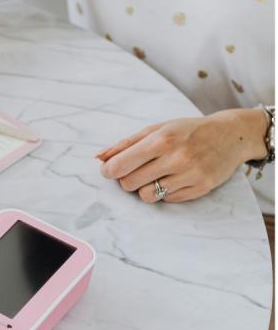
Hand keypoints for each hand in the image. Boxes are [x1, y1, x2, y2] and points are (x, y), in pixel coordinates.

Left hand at [97, 109, 269, 202]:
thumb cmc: (187, 131)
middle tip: (137, 170)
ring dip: (145, 187)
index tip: (109, 171)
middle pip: (130, 184)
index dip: (109, 171)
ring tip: (156, 175)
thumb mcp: (157, 129)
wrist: (230, 135)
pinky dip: (164, 192)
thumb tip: (99, 157)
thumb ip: (126, 144)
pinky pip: (167, 200)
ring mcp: (190, 175)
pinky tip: (173, 179)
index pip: (121, 166)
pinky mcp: (201, 188)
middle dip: (127, 179)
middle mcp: (176, 158)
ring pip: (146, 196)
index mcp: (162, 140)